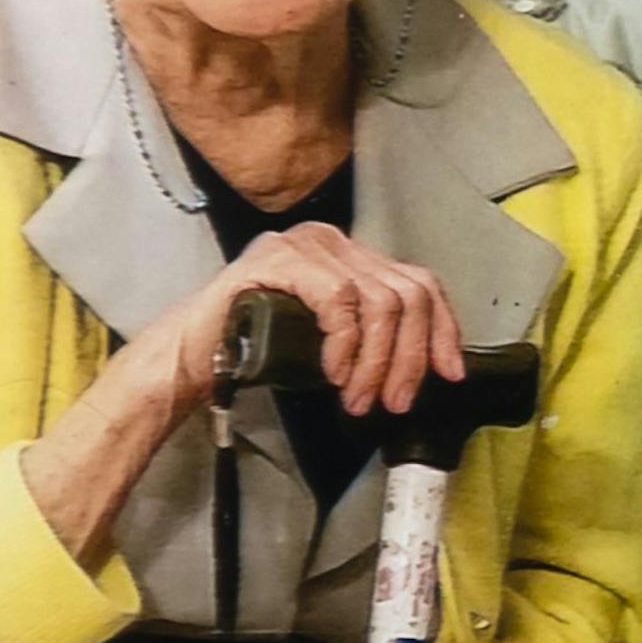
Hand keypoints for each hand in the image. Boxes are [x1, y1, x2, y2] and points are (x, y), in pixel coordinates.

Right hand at [142, 221, 464, 422]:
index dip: (442, 329)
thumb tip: (426, 366)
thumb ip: (373, 337)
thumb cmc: (258, 349)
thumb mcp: (333, 342)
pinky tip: (333, 373)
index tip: (449, 373)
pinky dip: (346, 345)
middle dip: (410, 356)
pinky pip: (340, 301)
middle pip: (407, 293)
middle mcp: (332, 241)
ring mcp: (306, 245)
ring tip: (359, 399)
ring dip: (377, 361)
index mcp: (350, 256)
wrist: (192, 354)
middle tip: (394, 402)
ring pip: (380, 301)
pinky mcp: (279, 260)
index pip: (419, 282)